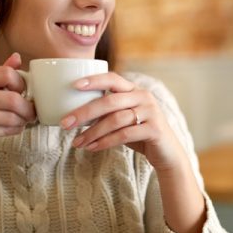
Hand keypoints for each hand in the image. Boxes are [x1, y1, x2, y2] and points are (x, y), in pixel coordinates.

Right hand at [0, 52, 35, 162]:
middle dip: (28, 108)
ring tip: (23, 121)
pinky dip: (15, 130)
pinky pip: (4, 130)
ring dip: (23, 121)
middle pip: (12, 99)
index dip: (21, 83)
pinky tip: (14, 128)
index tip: (24, 92)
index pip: (6, 74)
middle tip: (32, 112)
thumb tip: (17, 57)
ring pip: (11, 117)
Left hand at [61, 72, 186, 172]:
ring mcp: (151, 112)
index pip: (113, 78)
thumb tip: (74, 115)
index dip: (94, 80)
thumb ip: (106, 113)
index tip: (74, 85)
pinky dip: (105, 142)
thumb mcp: (123, 120)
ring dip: (92, 132)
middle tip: (65, 123)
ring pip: (115, 120)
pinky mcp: (154, 129)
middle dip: (84, 112)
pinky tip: (92, 148)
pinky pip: (124, 135)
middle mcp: (144, 97)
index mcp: (135, 90)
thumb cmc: (139, 134)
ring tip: (76, 142)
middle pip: (110, 101)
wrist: (167, 154)